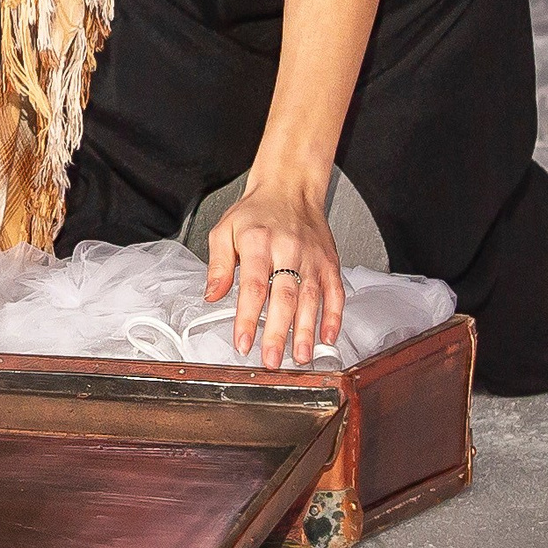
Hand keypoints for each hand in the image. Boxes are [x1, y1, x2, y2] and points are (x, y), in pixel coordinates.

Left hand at [205, 175, 345, 368]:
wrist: (289, 187)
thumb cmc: (256, 212)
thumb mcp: (224, 230)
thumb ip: (218, 265)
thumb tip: (212, 295)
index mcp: (258, 242)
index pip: (252, 287)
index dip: (248, 318)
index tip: (243, 343)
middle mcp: (288, 249)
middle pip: (284, 297)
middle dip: (279, 332)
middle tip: (272, 359)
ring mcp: (312, 257)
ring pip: (311, 298)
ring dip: (307, 331)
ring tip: (301, 357)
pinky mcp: (329, 262)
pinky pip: (335, 291)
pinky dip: (335, 315)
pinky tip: (328, 335)